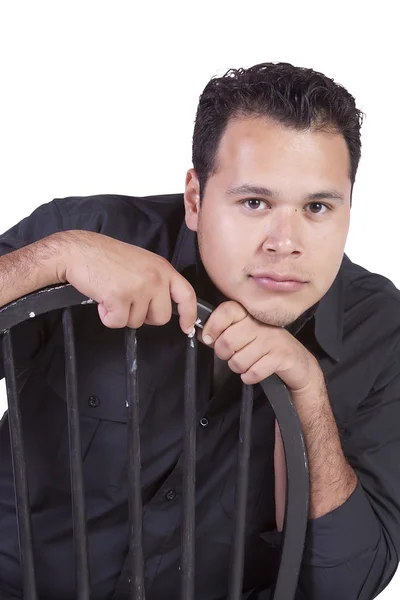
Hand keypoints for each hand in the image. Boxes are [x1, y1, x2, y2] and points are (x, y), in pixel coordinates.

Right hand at [58, 230, 196, 332]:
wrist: (78, 251)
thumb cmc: (105, 256)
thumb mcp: (142, 263)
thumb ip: (156, 281)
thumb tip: (163, 304)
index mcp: (162, 268)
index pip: (187, 294)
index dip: (189, 314)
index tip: (187, 326)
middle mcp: (155, 278)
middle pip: (161, 317)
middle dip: (144, 316)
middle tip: (128, 301)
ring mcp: (138, 288)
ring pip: (137, 322)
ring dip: (122, 314)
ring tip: (112, 294)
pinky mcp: (119, 298)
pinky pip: (117, 323)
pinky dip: (107, 317)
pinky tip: (102, 300)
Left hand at [200, 300, 320, 392]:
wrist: (297, 362)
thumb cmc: (266, 347)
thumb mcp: (244, 334)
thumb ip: (222, 332)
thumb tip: (202, 334)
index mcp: (250, 315)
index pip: (226, 311)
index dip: (213, 326)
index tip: (210, 338)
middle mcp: (261, 325)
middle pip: (227, 340)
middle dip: (224, 354)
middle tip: (232, 354)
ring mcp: (272, 340)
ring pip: (238, 360)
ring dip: (238, 368)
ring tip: (247, 362)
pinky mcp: (280, 357)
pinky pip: (252, 373)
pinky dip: (250, 377)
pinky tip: (256, 371)